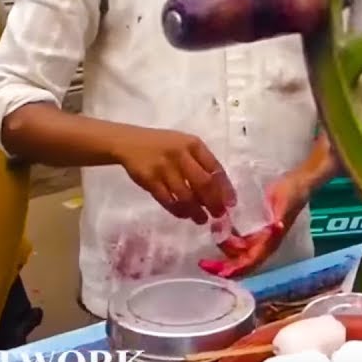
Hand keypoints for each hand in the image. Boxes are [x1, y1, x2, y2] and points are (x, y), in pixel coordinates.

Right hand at [113, 127, 234, 223]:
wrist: (129, 143)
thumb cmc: (164, 145)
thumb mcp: (184, 145)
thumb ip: (201, 163)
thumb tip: (219, 192)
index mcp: (193, 144)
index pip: (215, 168)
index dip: (225, 188)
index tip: (231, 203)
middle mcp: (181, 154)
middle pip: (203, 183)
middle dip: (214, 202)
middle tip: (218, 215)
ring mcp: (164, 167)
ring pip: (186, 195)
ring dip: (196, 211)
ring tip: (201, 219)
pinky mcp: (149, 180)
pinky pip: (168, 200)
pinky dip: (178, 211)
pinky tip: (184, 215)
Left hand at [200, 173, 313, 277]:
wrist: (299, 183)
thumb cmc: (291, 194)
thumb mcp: (283, 204)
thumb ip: (279, 218)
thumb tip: (276, 228)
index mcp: (270, 242)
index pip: (250, 262)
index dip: (234, 269)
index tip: (218, 271)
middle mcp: (264, 245)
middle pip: (242, 263)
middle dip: (223, 266)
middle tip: (203, 264)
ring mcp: (260, 238)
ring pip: (239, 254)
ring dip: (224, 253)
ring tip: (211, 241)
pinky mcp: (257, 230)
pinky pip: (240, 243)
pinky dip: (228, 242)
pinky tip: (219, 231)